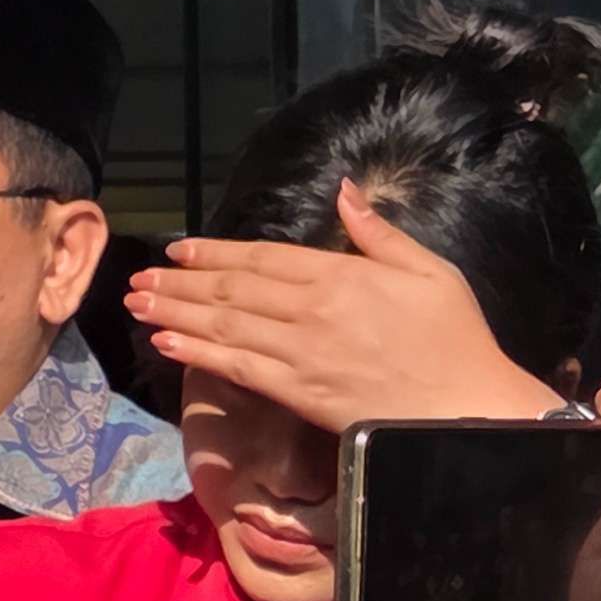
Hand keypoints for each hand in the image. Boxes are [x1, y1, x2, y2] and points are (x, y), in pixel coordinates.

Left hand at [127, 182, 560, 432]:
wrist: (464, 410)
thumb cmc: (454, 338)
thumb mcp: (430, 271)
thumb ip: (379, 232)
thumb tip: (345, 191)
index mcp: (339, 276)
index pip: (261, 258)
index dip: (214, 253)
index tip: (179, 250)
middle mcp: (309, 310)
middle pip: (231, 290)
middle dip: (180, 282)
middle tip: (140, 277)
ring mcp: (298, 352)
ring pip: (223, 325)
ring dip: (175, 312)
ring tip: (137, 303)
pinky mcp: (296, 391)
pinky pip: (235, 368)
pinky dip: (196, 353)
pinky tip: (166, 342)